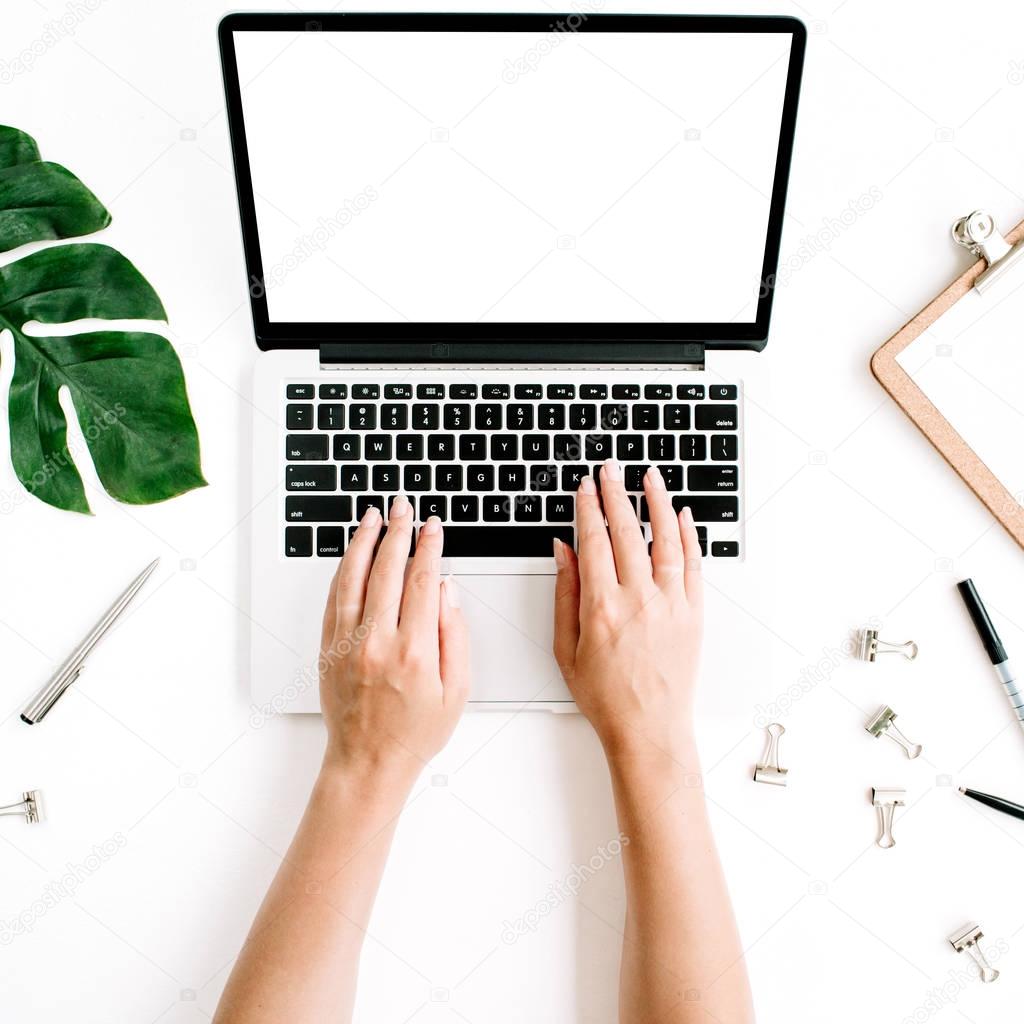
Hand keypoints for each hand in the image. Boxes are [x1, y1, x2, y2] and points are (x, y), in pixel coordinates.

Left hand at [319, 497, 469, 778]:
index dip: (429, 547)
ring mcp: (347, 644)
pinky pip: (334, 598)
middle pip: (386, 570)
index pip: (422, 582)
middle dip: (397, 532)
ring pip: (353, 577)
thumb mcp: (458, 690)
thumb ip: (455, 635)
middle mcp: (377, 643)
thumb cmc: (416, 732)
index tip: (432, 526)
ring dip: (363, 541)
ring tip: (372, 516)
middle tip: (402, 507)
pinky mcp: (328, 649)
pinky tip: (352, 553)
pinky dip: (343, 570)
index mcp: (414, 652)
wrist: (369, 762)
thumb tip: (446, 589)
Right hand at [552, 460, 702, 756]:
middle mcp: (639, 600)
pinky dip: (687, 536)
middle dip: (616, 494)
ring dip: (656, 503)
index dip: (588, 508)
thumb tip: (563, 552)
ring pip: (664, 539)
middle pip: (626, 532)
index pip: (593, 541)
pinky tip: (681, 515)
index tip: (585, 487)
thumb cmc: (605, 696)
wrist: (649, 729)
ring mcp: (671, 604)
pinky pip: (691, 564)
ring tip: (650, 477)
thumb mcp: (566, 648)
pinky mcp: (694, 613)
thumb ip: (564, 594)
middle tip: (611, 470)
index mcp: (602, 607)